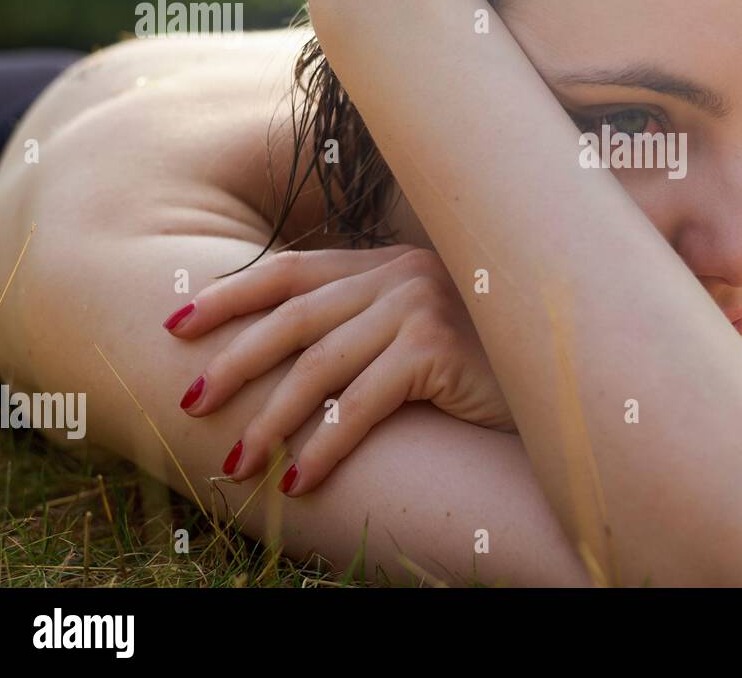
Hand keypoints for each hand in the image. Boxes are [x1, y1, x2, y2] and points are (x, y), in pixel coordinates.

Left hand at [166, 244, 514, 495]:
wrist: (563, 372)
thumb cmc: (488, 362)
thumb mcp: (421, 332)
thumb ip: (368, 327)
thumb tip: (292, 367)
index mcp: (387, 262)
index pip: (290, 270)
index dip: (230, 295)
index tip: (178, 324)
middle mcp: (398, 273)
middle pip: (292, 315)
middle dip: (234, 361)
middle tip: (190, 402)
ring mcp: (418, 306)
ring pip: (318, 365)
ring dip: (270, 419)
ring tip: (236, 462)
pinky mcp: (436, 349)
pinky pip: (358, 405)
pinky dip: (322, 446)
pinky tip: (298, 479)